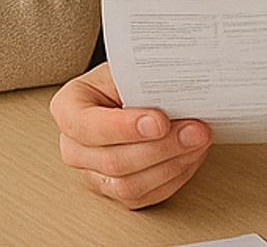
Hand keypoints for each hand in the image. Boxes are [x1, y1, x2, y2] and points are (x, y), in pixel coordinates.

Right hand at [50, 62, 211, 208]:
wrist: (136, 92)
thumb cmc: (130, 80)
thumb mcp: (131, 70)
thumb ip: (144, 82)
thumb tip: (178, 92)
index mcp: (69, 108)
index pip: (86, 126)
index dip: (124, 128)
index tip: (160, 121)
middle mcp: (74, 146)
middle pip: (113, 161)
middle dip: (161, 147)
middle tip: (194, 131)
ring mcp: (93, 173)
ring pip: (130, 185)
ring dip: (172, 164)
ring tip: (197, 142)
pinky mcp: (116, 191)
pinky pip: (145, 197)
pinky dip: (174, 177)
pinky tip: (189, 156)